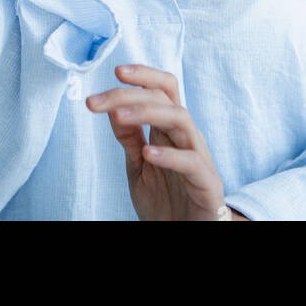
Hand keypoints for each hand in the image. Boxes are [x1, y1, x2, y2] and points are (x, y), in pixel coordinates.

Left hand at [87, 63, 233, 220]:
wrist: (187, 233)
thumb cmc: (166, 199)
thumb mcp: (138, 165)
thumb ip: (129, 137)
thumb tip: (111, 107)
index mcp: (169, 128)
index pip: (162, 88)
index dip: (143, 74)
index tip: (116, 72)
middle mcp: (186, 135)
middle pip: (164, 98)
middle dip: (128, 94)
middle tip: (97, 102)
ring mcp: (199, 156)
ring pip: (180, 119)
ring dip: (148, 113)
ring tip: (119, 116)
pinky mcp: (207, 182)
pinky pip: (192, 161)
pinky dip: (169, 155)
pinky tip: (148, 153)